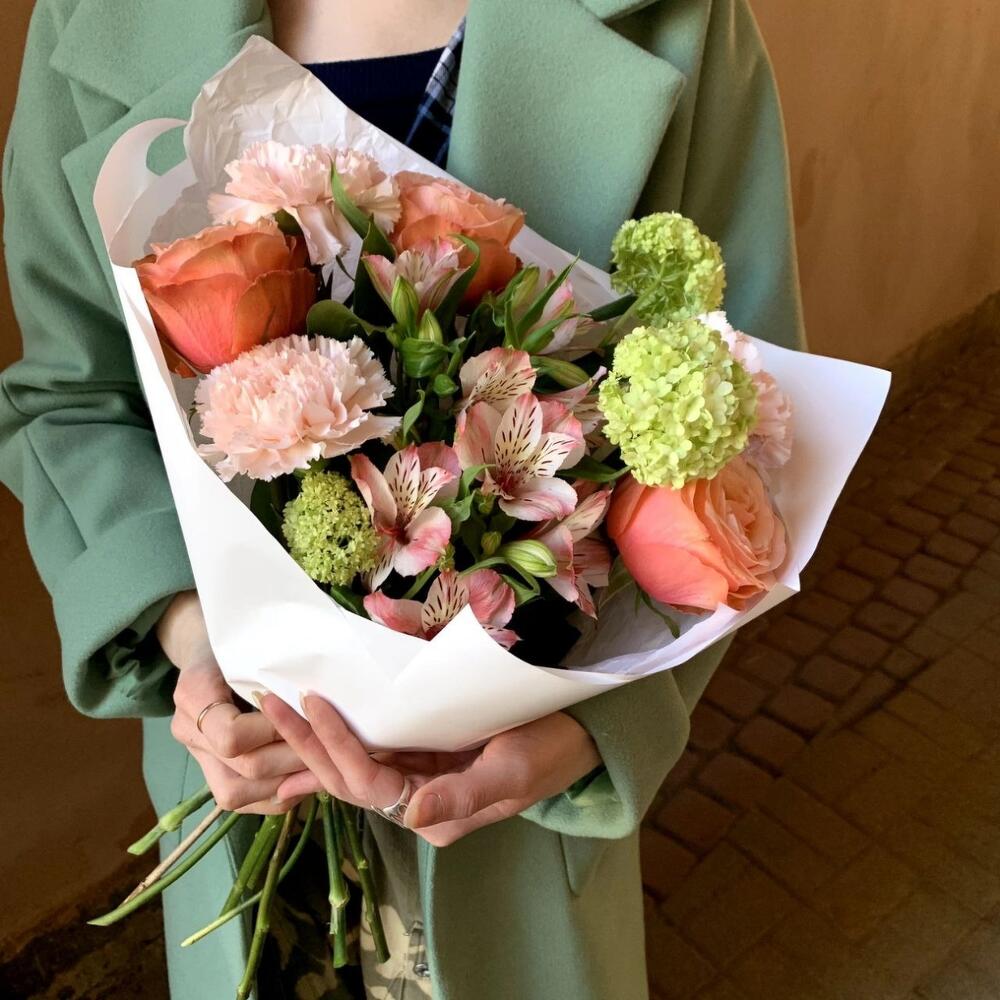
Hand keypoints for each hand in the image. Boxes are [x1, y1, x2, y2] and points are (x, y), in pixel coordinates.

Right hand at [158, 591, 308, 813]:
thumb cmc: (241, 636)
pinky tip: (304, 779)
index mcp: (194, 693)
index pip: (231, 737)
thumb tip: (317, 690)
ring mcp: (196, 754)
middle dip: (293, 759)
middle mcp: (188, 730)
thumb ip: (276, 665)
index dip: (274, 733)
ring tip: (323, 765)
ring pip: (238, 793)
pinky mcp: (211, 770)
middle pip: (243, 768)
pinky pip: (241, 800)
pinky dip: (276, 795)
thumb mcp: (254, 640)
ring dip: (287, 783)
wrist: (209, 646)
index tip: (305, 714)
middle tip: (332, 747)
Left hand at [264, 692, 600, 846]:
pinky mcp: (425, 756)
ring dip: (315, 738)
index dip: (334, 746)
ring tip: (280, 705)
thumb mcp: (512, 772)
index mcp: (434, 814)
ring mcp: (419, 778)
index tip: (310, 702)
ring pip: (353, 763)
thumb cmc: (549, 749)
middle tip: (270, 700)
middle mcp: (418, 802)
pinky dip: (343, 730)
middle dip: (306, 743)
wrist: (577, 733)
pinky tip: (317, 715)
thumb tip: (409, 815)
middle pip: (347, 777)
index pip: (367, 782)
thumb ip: (461, 796)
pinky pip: (373, 746)